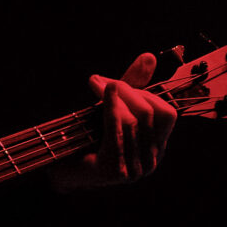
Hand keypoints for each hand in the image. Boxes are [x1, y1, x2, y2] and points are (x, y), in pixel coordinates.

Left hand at [50, 53, 176, 191]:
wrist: (59, 169)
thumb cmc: (86, 138)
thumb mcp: (112, 109)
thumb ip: (132, 85)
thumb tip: (149, 56)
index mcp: (156, 148)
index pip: (167, 114)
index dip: (144, 93)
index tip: (115, 82)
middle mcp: (150, 162)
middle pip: (151, 114)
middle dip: (127, 91)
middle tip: (102, 82)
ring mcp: (134, 169)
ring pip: (134, 120)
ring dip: (113, 97)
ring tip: (96, 85)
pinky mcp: (114, 170)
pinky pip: (118, 129)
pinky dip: (110, 105)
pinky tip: (101, 89)